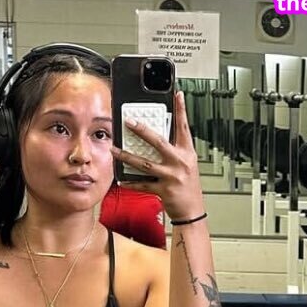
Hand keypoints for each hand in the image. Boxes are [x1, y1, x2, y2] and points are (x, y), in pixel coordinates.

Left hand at [110, 91, 204, 221]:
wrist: (192, 211)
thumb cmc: (188, 187)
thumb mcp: (187, 165)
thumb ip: (175, 151)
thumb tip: (156, 139)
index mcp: (186, 153)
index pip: (183, 127)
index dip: (181, 110)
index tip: (177, 95)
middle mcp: (179, 162)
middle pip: (158, 142)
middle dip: (142, 131)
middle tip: (129, 122)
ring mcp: (171, 176)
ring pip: (145, 163)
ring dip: (127, 156)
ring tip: (115, 150)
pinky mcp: (163, 190)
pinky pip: (142, 185)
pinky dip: (131, 183)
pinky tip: (121, 180)